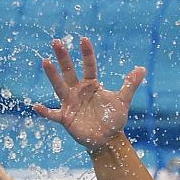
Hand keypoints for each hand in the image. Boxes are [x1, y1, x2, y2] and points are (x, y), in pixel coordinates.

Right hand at [33, 37, 143, 154]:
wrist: (107, 139)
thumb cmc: (113, 119)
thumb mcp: (123, 101)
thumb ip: (130, 85)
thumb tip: (142, 68)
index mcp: (92, 85)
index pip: (88, 66)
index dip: (87, 53)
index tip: (84, 39)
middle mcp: (78, 91)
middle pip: (69, 71)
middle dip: (63, 57)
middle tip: (57, 42)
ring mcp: (70, 103)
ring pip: (59, 86)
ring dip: (52, 75)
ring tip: (45, 61)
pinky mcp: (66, 118)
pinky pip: (53, 114)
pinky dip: (45, 111)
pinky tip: (36, 106)